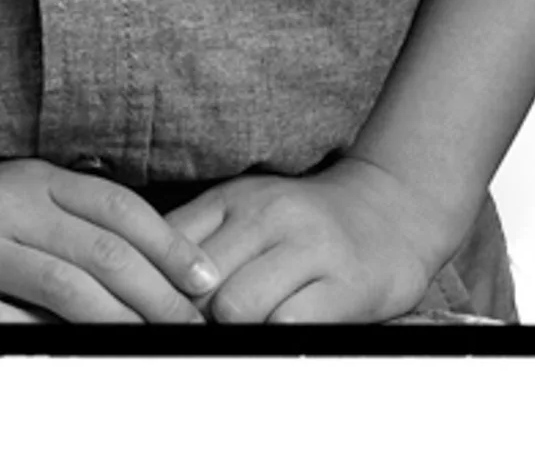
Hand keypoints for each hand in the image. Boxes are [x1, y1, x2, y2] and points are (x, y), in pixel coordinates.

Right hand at [0, 158, 224, 323]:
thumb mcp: (24, 194)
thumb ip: (79, 218)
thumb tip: (158, 266)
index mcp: (37, 178)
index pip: (118, 208)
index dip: (169, 244)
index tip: (205, 282)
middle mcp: (9, 205)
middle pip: (100, 251)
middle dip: (157, 294)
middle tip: (193, 327)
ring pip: (62, 286)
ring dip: (118, 321)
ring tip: (154, 345)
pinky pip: (5, 322)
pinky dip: (47, 340)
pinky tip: (81, 358)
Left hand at [165, 159, 463, 323]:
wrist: (390, 210)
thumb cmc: (305, 223)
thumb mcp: (248, 211)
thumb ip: (200, 238)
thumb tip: (144, 283)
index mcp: (235, 196)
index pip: (170, 244)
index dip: (156, 287)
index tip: (156, 311)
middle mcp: (269, 214)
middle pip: (199, 283)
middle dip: (193, 318)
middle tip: (200, 334)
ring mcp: (308, 246)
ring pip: (236, 306)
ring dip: (231, 333)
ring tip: (241, 335)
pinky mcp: (343, 283)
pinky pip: (288, 324)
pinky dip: (273, 338)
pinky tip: (278, 333)